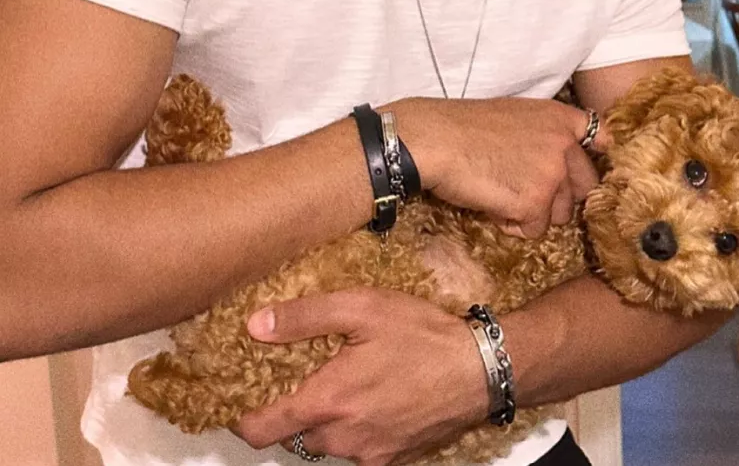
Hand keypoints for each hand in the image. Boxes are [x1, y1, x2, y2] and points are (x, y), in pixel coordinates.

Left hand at [232, 289, 488, 465]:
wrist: (480, 370)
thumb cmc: (422, 335)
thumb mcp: (363, 308)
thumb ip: (306, 317)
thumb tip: (256, 325)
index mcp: (328, 401)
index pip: (261, 429)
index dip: (242, 415)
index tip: (239, 395)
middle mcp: (343, 437)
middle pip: (293, 436)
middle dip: (290, 411)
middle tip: (301, 376)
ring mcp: (369, 454)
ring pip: (326, 444)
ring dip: (324, 420)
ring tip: (342, 382)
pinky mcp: (393, 460)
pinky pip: (357, 450)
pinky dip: (354, 429)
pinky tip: (372, 397)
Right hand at [392, 97, 606, 238]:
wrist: (434, 139)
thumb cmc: (462, 126)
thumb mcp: (514, 115)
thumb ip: (543, 134)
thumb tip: (555, 163)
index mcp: (560, 117)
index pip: (603, 139)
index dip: (596, 160)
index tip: (585, 172)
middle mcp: (564, 144)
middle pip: (584, 188)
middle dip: (556, 197)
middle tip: (521, 190)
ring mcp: (552, 174)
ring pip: (559, 214)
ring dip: (532, 213)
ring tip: (499, 192)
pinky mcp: (535, 202)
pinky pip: (532, 230)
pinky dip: (510, 224)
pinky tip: (490, 203)